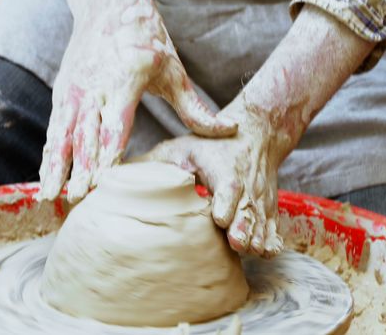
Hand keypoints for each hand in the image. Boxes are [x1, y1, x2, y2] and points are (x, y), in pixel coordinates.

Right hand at [38, 0, 236, 202]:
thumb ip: (195, 107)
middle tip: (78, 201)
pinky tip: (48, 179)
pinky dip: (50, 155)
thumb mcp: (173, 69)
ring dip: (57, 167)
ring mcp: (74, 91)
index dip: (107, 155)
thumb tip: (229, 131)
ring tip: (54, 197)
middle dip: (81, 170)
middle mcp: (94, 88)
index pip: (114, 126)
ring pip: (62, 135)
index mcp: (123, 81)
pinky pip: (54, 130)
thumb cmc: (146, 37)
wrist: (108, 1)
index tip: (104, 183)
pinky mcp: (62, 93)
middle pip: (86, 136)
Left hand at [143, 101, 287, 257]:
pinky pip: (274, 228)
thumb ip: (152, 164)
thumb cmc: (210, 145)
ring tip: (248, 249)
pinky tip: (265, 251)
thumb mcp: (181, 147)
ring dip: (256, 238)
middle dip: (243, 228)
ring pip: (262, 223)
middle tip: (236, 243)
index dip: (226, 203)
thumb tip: (111, 178)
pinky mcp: (269, 209)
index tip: (220, 218)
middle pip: (248, 210)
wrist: (257, 134)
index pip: (229, 187)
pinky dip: (271, 241)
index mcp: (223, 169)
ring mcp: (259, 199)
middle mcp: (245, 185)